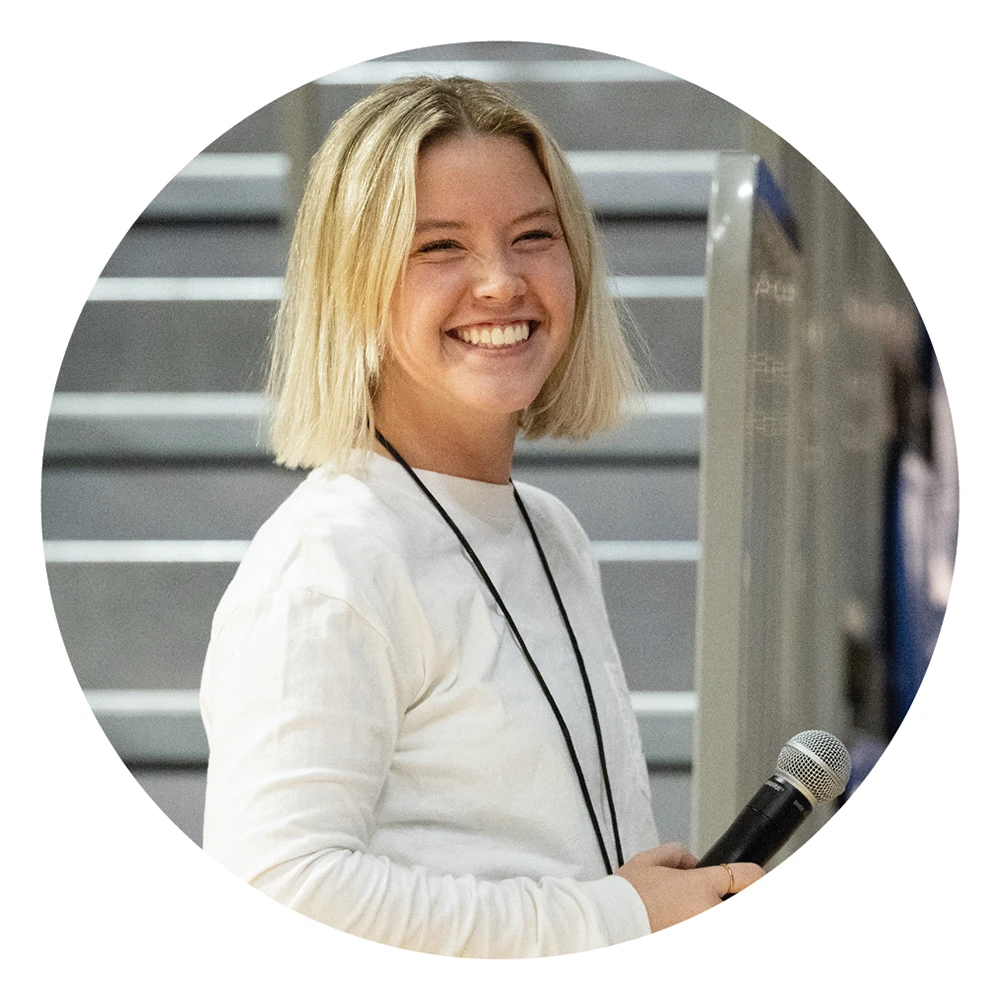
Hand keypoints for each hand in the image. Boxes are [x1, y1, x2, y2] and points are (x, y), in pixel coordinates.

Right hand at [617, 844, 764, 931]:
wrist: (612, 922)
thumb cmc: (627, 894)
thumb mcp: (650, 859)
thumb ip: (678, 854)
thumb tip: (691, 864)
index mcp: (700, 886)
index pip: (746, 876)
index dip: (755, 874)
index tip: (758, 876)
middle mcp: (708, 912)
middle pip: (743, 903)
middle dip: (738, 897)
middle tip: (728, 894)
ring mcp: (702, 930)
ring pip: (724, 916)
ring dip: (717, 909)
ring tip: (697, 908)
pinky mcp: (692, 943)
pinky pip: (706, 928)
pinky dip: (700, 921)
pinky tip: (685, 919)